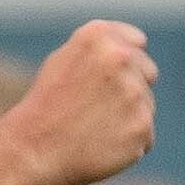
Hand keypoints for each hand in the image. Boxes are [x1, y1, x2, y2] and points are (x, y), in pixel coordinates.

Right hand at [4, 20, 159, 184]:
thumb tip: (139, 44)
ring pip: (147, 105)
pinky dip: (130, 144)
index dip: (124, 64)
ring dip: (130, 118)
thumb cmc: (48, 104)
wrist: (36, 149)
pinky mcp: (142, 126)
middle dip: (132, 88)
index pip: (137, 43)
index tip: (105, 80)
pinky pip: (146, 136)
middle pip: (148, 72)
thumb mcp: (66, 58)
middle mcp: (120, 58)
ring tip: (95, 127)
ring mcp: (134, 92)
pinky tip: (102, 144)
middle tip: (99, 107)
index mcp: (99, 36)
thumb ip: (103, 48)